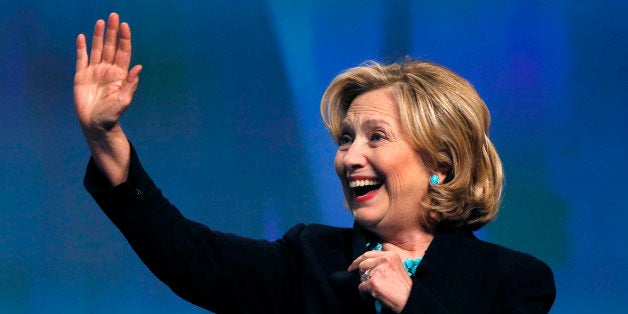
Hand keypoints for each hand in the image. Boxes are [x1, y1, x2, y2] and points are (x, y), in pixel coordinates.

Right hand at [74, 12, 139, 185]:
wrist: (95, 125)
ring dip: (98, 35)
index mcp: (120, 75)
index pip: (123, 52)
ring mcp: (94, 72)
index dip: (124, 39)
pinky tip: (82, 37)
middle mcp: (108, 70)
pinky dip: (82, 48)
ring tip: (101, 21)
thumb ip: (130, 85)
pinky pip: (81, 59)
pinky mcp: (81, 77)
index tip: (125, 26)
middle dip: (112, 32)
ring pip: (97, 49)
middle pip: (110, 46)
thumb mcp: (123, 101)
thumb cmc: (112, 116)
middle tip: (114, 15)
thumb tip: (139, 68)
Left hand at [348, 250, 411, 312]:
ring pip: (362, 276)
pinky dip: (364, 293)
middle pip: (363, 263)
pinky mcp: (373, 282)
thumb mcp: (396, 266)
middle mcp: (383, 260)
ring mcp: (378, 271)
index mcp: (389, 255)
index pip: (369, 254)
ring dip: (364, 284)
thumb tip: (367, 265)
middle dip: (359, 272)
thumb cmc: (404, 286)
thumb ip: (383, 263)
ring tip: (372, 290)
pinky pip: (361, 287)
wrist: (409, 298)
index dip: (359, 260)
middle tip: (361, 279)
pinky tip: (369, 296)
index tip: (353, 265)